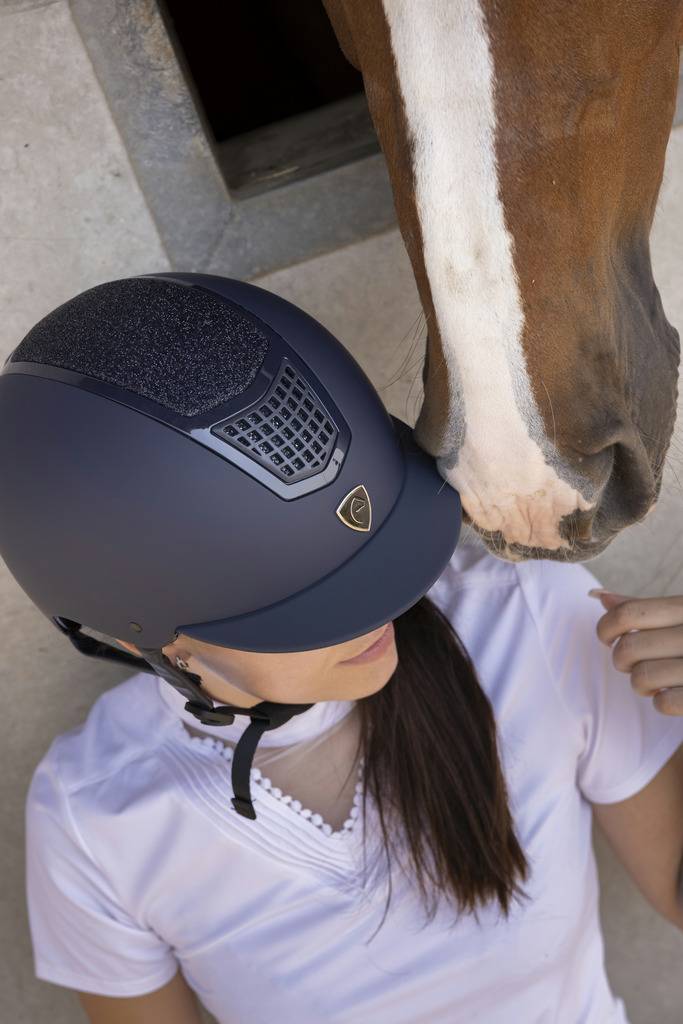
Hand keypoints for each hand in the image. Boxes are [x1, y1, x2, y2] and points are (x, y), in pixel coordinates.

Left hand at [589, 589, 682, 716]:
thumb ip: (645, 608)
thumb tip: (599, 597)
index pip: (629, 613)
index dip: (606, 627)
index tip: (607, 637)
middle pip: (629, 647)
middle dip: (622, 660)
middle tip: (635, 663)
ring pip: (642, 678)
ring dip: (641, 684)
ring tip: (656, 680)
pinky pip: (665, 702)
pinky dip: (663, 702)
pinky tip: (675, 695)